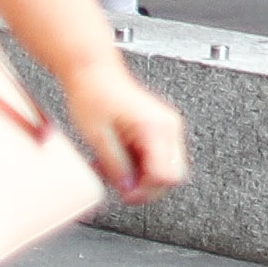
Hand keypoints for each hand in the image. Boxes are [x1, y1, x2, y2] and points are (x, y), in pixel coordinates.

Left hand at [59, 61, 191, 201]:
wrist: (94, 73)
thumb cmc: (94, 95)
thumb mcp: (98, 137)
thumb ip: (116, 166)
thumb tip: (127, 188)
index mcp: (157, 127)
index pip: (167, 175)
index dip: (146, 190)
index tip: (126, 194)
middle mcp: (169, 126)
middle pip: (173, 175)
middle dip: (145, 185)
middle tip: (119, 183)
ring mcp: (167, 126)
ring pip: (167, 168)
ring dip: (141, 176)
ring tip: (115, 169)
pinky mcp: (160, 127)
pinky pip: (158, 158)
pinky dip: (141, 165)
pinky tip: (121, 160)